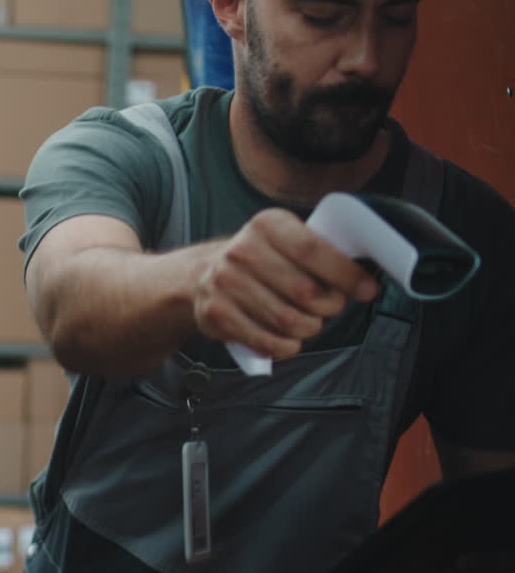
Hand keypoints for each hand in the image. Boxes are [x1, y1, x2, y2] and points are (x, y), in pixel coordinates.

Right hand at [193, 207, 379, 359]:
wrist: (203, 276)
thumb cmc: (259, 262)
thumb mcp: (285, 241)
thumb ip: (320, 253)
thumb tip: (365, 278)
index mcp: (267, 225)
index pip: (313, 250)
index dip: (346, 274)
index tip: (368, 290)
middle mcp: (243, 250)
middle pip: (305, 292)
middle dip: (329, 306)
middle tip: (330, 308)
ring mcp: (227, 283)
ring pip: (289, 321)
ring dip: (309, 328)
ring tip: (309, 323)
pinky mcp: (217, 314)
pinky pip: (267, 341)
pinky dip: (287, 347)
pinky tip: (289, 340)